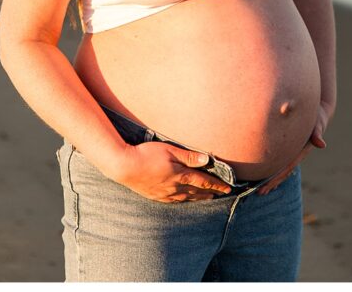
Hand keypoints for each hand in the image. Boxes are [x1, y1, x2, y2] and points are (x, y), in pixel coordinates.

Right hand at [113, 141, 231, 202]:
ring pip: (186, 198)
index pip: (204, 182)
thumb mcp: (171, 151)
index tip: (227, 187)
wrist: (124, 167)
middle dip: (210, 192)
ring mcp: (164, 194)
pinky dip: (183, 201)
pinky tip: (183, 200)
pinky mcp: (154, 196)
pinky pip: (174, 201)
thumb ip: (189, 156)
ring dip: (198, 198)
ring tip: (206, 198)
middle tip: (221, 194)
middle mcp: (174, 188)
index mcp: (181, 176)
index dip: (216, 185)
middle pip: (196, 192)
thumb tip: (207, 160)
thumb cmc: (147, 155)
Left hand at [257, 102, 330, 194]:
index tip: (264, 187)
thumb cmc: (318, 116)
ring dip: (272, 178)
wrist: (320, 113)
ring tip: (261, 189)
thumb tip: (321, 144)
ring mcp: (294, 152)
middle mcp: (297, 154)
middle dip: (272, 182)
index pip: (286, 167)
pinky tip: (266, 173)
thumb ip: (318, 132)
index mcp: (302, 151)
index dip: (275, 178)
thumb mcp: (319, 123)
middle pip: (283, 171)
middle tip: (260, 193)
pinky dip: (274, 169)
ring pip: (282, 168)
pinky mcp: (291, 147)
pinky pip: (281, 160)